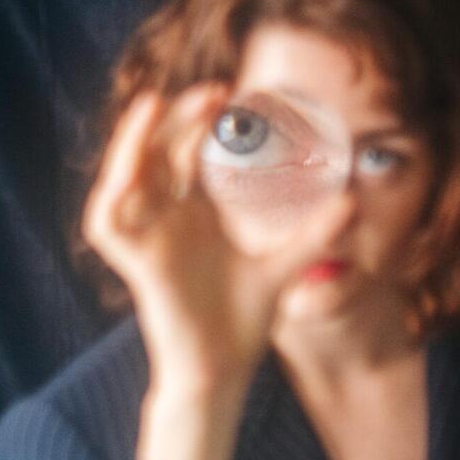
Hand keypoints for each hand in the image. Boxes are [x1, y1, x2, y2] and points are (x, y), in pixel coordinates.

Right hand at [82, 82, 355, 393]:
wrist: (223, 368)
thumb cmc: (242, 319)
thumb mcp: (284, 266)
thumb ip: (313, 234)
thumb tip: (351, 202)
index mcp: (193, 213)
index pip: (187, 153)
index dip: (202, 120)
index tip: (232, 92)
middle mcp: (165, 219)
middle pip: (158, 153)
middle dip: (178, 118)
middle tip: (213, 91)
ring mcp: (147, 240)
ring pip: (124, 177)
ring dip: (133, 141)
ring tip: (155, 105)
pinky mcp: (137, 264)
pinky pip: (108, 224)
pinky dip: (111, 196)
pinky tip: (129, 170)